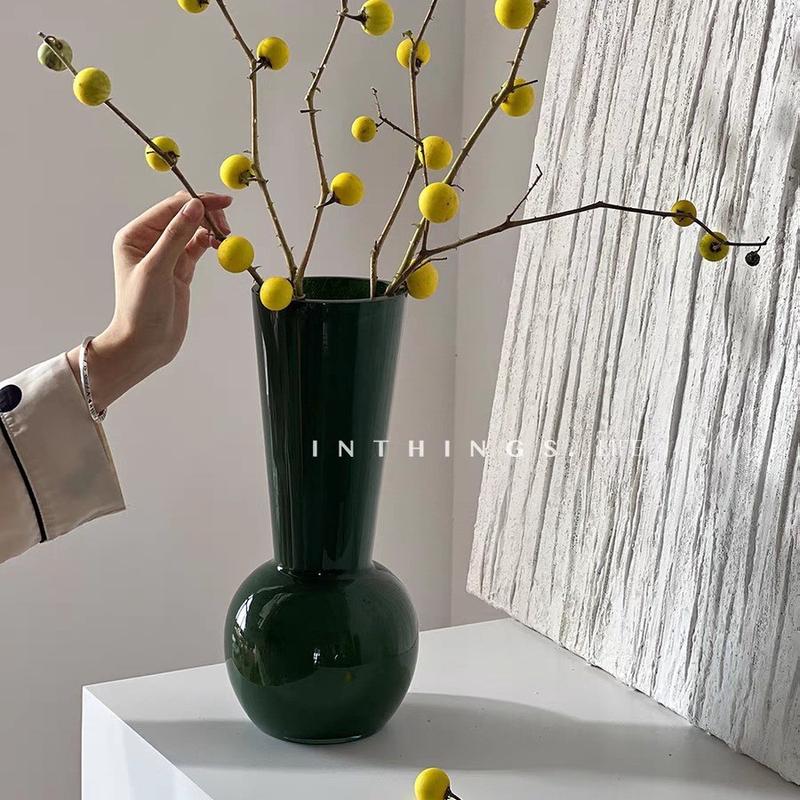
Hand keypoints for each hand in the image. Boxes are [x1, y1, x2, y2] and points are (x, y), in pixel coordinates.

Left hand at [67, 191, 231, 410]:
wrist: (145, 345)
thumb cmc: (140, 310)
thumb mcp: (157, 269)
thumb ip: (176, 236)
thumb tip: (195, 206)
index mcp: (135, 235)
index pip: (170, 208)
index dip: (196, 202)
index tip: (221, 204)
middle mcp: (149, 241)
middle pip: (183, 215)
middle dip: (206, 214)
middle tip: (227, 225)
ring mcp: (167, 255)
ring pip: (193, 230)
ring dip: (211, 229)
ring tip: (227, 237)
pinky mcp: (181, 270)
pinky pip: (198, 247)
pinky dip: (211, 243)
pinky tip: (221, 245)